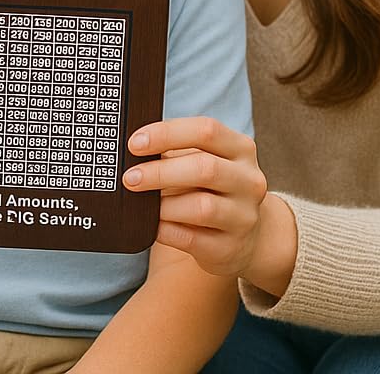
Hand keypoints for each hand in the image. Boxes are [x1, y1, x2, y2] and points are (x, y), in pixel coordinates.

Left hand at [122, 116, 268, 277]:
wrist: (246, 235)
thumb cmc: (213, 188)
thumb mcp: (205, 160)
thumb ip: (177, 151)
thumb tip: (135, 149)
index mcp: (241, 149)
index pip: (206, 131)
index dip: (167, 134)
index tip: (135, 143)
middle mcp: (248, 181)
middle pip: (205, 168)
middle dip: (160, 172)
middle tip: (131, 177)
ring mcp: (243, 216)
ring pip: (202, 207)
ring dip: (164, 205)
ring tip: (144, 203)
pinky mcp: (230, 248)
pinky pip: (191, 239)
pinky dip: (165, 230)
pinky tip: (153, 224)